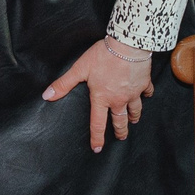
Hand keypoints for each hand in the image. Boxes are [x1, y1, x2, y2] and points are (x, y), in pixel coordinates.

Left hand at [45, 36, 154, 152]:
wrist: (128, 46)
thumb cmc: (103, 56)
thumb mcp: (80, 69)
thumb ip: (64, 84)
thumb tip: (47, 96)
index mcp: (102, 98)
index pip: (97, 123)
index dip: (97, 138)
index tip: (97, 149)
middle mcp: (118, 99)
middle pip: (119, 120)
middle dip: (120, 130)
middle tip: (121, 137)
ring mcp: (133, 92)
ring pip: (135, 110)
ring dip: (133, 117)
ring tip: (133, 121)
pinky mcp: (144, 83)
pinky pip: (147, 93)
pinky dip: (146, 96)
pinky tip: (146, 96)